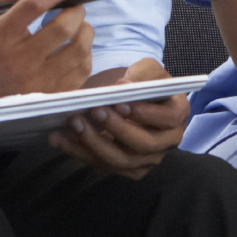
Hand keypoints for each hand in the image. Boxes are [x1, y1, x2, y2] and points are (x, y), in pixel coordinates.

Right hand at [0, 0, 93, 106]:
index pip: (34, 5)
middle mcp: (18, 61)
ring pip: (79, 48)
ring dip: (85, 30)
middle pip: (63, 27)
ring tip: (76, 25)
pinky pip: (83, 68)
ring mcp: (37, 82)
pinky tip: (74, 47)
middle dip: (76, 10)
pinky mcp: (53, 95)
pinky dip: (85, 52)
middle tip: (74, 7)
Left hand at [51, 56, 187, 179]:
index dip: (146, 114)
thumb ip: (141, 74)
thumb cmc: (142, 81)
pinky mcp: (125, 168)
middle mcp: (167, 141)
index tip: (121, 103)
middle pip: (144, 144)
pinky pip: (103, 166)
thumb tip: (123, 86)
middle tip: (93, 111)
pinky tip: (59, 139)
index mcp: (177, 114)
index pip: (168, 119)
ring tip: (74, 124)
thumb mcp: (147, 69)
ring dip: (94, 144)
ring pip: (121, 160)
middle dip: (116, 129)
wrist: (132, 99)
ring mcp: (147, 158)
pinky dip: (79, 153)